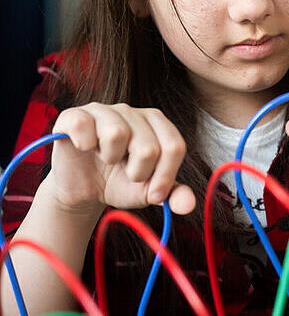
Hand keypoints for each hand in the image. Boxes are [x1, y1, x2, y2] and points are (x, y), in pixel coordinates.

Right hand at [48, 103, 195, 213]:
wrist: (83, 190)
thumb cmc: (119, 182)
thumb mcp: (148, 192)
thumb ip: (172, 195)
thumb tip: (187, 205)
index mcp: (156, 123)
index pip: (174, 146)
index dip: (166, 176)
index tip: (154, 194)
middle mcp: (131, 111)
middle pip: (148, 146)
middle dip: (138, 172)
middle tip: (126, 173)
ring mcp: (102, 110)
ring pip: (117, 133)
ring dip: (111, 158)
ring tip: (107, 160)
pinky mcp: (74, 115)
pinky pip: (83, 124)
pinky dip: (84, 144)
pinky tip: (85, 149)